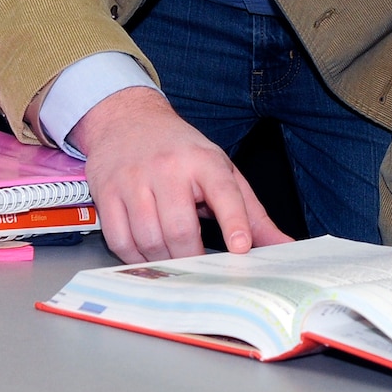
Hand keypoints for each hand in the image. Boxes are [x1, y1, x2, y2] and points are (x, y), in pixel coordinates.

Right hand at [66, 86, 291, 261]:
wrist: (127, 120)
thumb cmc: (181, 151)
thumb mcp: (221, 171)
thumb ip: (251, 212)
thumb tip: (285, 245)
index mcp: (203, 161)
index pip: (224, 191)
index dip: (234, 221)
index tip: (241, 248)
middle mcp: (167, 168)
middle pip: (180, 229)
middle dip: (192, 259)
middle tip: (201, 271)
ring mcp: (133, 180)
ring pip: (148, 239)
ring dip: (164, 262)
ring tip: (175, 262)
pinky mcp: (107, 193)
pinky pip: (120, 240)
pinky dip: (135, 258)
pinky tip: (148, 255)